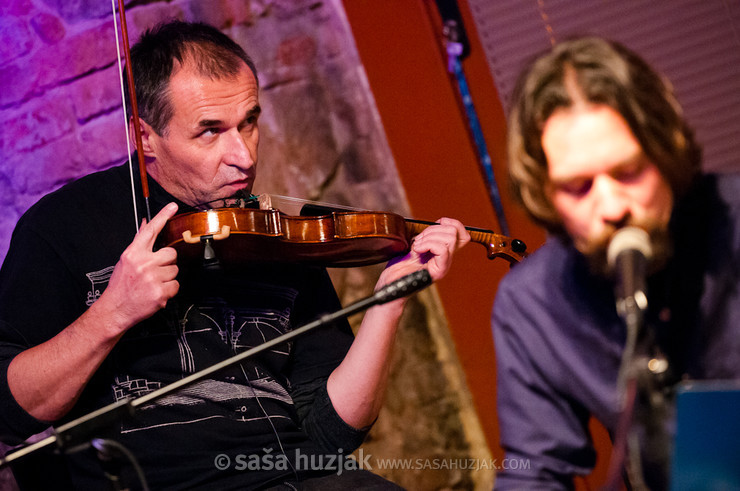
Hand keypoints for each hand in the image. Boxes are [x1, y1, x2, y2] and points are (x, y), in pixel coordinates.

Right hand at [102, 202, 179, 329]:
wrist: (115, 309)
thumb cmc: (121, 284)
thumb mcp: (126, 260)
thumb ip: (139, 243)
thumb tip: (146, 224)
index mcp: (133, 253)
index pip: (150, 231)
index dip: (162, 216)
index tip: (173, 206)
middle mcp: (143, 263)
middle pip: (171, 254)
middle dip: (167, 263)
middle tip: (155, 272)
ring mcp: (152, 278)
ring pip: (175, 270)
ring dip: (168, 278)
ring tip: (153, 284)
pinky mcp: (160, 292)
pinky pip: (176, 286)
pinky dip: (169, 291)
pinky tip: (156, 293)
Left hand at [377, 217, 469, 290]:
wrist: (390, 283)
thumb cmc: (399, 266)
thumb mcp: (414, 245)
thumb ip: (428, 236)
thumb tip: (440, 223)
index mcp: (443, 253)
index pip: (463, 235)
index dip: (452, 223)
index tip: (436, 224)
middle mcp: (447, 260)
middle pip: (454, 232)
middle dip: (433, 229)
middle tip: (419, 240)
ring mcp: (444, 266)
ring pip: (449, 238)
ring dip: (428, 237)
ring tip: (417, 246)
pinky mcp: (439, 271)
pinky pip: (442, 249)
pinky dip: (427, 244)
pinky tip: (417, 250)